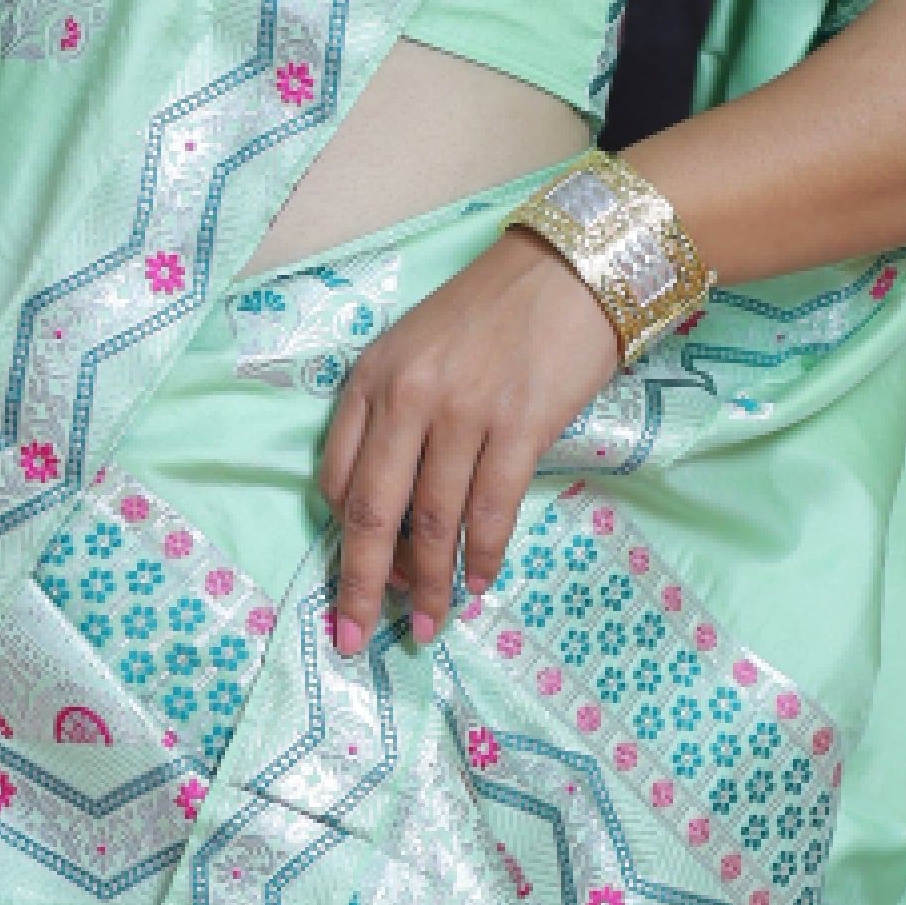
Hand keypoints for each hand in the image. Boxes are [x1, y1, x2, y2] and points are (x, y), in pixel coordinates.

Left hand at [316, 232, 624, 653]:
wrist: (569, 268)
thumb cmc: (493, 312)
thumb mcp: (418, 350)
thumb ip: (394, 416)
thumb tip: (398, 512)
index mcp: (371, 378)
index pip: (336, 478)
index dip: (344, 540)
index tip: (357, 576)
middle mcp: (407, 396)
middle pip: (372, 512)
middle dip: (361, 585)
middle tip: (354, 636)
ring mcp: (463, 412)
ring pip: (434, 522)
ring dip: (431, 583)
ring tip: (432, 623)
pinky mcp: (518, 425)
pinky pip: (491, 509)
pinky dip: (484, 555)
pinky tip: (480, 581)